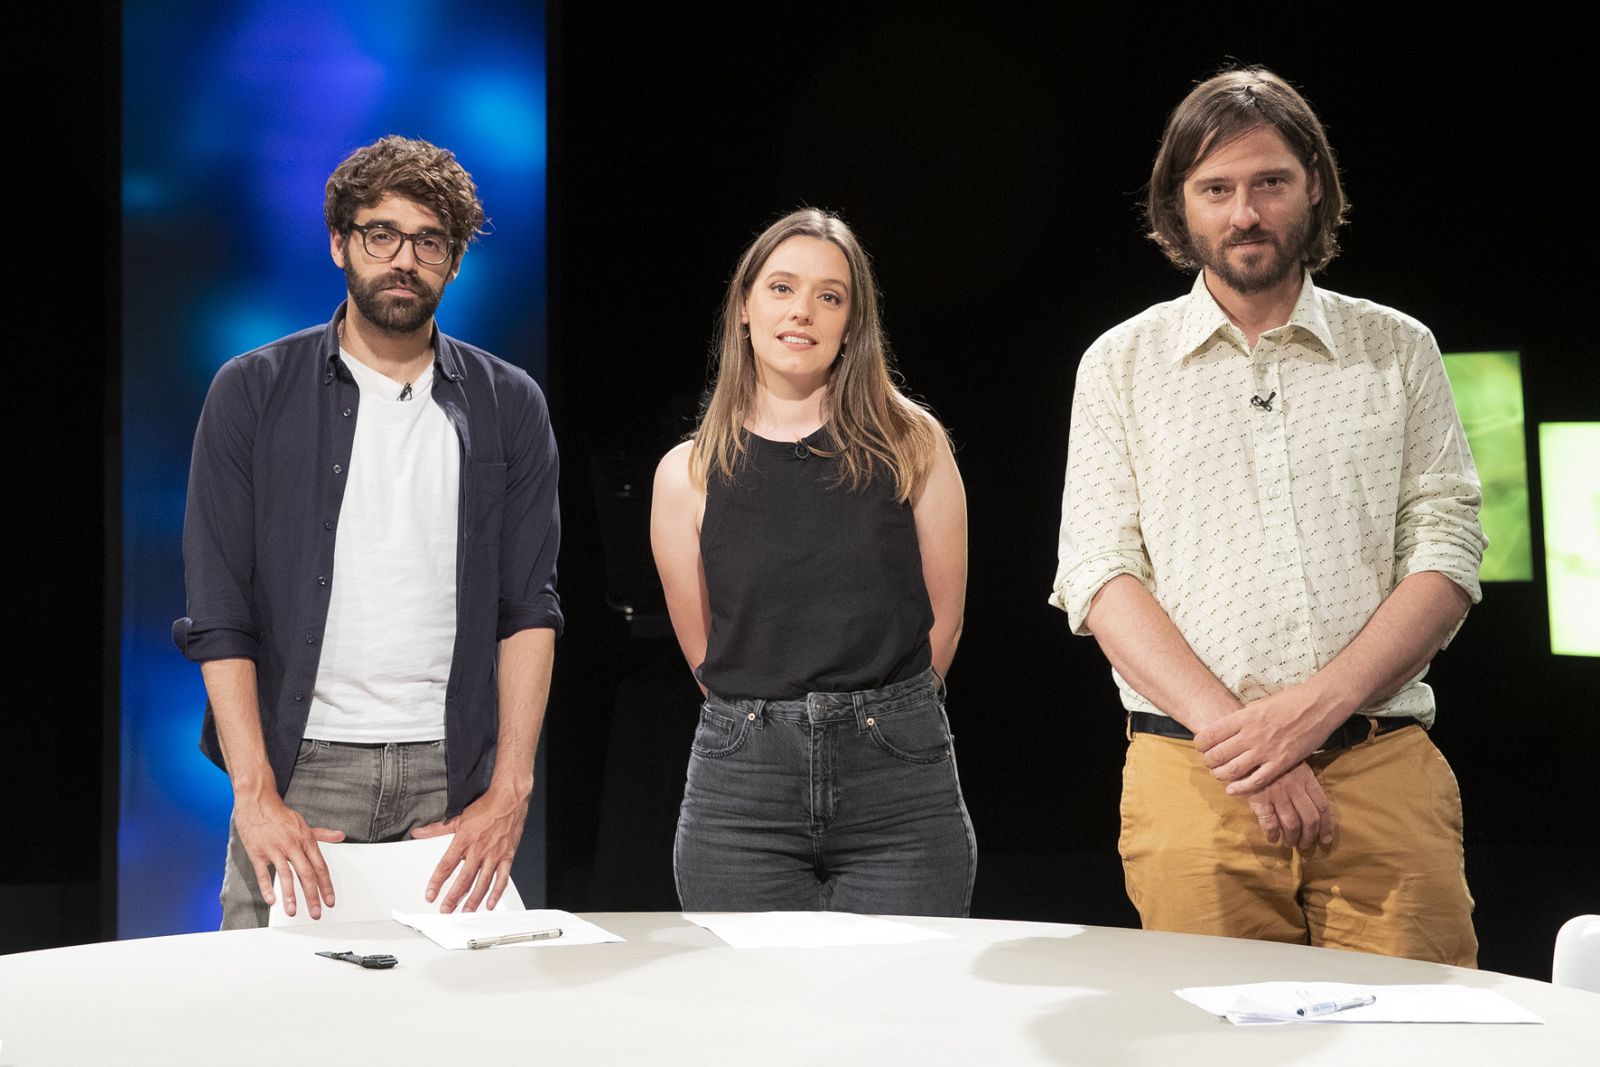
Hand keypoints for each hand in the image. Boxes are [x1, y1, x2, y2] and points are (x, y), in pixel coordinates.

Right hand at [233, 792, 344, 917]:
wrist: (258, 803)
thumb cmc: (281, 816)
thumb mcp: (305, 824)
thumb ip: (323, 834)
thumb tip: (341, 836)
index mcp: (306, 840)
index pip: (320, 867)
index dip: (326, 886)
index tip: (330, 901)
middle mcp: (292, 846)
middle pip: (306, 874)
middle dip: (312, 896)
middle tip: (316, 913)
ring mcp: (275, 849)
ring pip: (285, 875)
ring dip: (290, 895)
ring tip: (293, 911)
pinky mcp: (257, 853)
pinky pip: (263, 872)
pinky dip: (267, 887)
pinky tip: (271, 900)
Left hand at [414, 785, 528, 912]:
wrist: (509, 799)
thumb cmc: (485, 807)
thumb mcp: (458, 817)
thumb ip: (437, 829)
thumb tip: (418, 833)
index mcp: (464, 840)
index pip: (447, 865)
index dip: (437, 882)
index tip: (430, 895)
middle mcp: (479, 849)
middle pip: (464, 878)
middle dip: (454, 897)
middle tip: (445, 910)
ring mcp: (494, 854)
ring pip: (482, 882)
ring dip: (473, 899)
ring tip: (465, 911)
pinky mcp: (507, 857)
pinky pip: (502, 878)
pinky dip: (496, 892)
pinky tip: (490, 903)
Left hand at [1194, 684, 1344, 794]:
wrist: (1318, 705)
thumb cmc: (1289, 701)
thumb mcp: (1259, 704)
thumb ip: (1243, 718)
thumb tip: (1227, 728)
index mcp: (1244, 717)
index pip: (1210, 734)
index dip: (1200, 743)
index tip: (1199, 746)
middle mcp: (1251, 734)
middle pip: (1218, 754)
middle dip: (1207, 761)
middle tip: (1207, 762)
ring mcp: (1266, 750)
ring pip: (1233, 769)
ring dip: (1220, 775)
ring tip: (1217, 774)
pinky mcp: (1281, 762)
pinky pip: (1256, 780)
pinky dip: (1240, 788)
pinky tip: (1232, 789)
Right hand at [1243, 762, 1335, 849]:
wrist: (1245, 748)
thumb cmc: (1268, 755)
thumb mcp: (1290, 762)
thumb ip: (1301, 780)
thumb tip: (1311, 804)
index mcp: (1306, 777)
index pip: (1322, 806)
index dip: (1326, 826)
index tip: (1325, 839)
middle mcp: (1295, 787)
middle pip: (1310, 819)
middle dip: (1310, 836)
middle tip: (1305, 845)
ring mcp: (1278, 793)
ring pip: (1292, 824)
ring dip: (1292, 838)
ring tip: (1290, 843)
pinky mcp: (1260, 799)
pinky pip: (1270, 824)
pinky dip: (1272, 835)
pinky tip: (1272, 838)